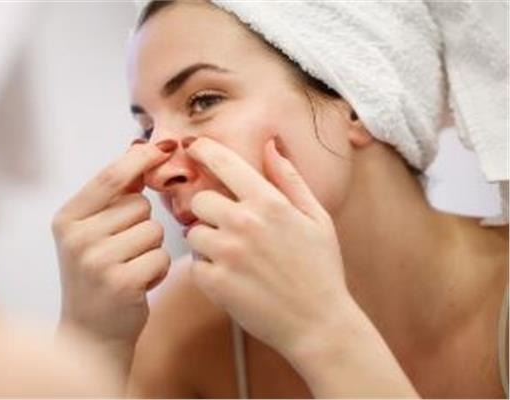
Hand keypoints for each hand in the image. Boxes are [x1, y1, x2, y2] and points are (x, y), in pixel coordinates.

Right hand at [53, 142, 171, 345]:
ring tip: (129, 267)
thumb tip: (143, 150)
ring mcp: (96, 260)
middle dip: (144, 223)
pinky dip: (157, 270)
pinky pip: (161, 257)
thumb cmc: (98, 275)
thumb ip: (113, 195)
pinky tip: (138, 284)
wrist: (91, 332)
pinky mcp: (120, 282)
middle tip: (124, 250)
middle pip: (140, 205)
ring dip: (152, 248)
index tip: (163, 148)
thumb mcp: (92, 231)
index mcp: (67, 217)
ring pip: (155, 230)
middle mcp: (77, 236)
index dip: (141, 159)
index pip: (111, 176)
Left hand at [185, 137, 350, 357]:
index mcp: (270, 203)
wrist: (318, 323)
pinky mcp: (216, 283)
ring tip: (233, 256)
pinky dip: (207, 270)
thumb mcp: (317, 217)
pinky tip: (232, 277)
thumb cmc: (320, 269)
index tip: (194, 148)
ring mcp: (228, 254)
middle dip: (209, 210)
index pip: (224, 162)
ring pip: (193, 233)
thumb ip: (290, 179)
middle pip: (199, 200)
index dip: (203, 150)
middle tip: (227, 226)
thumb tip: (270, 145)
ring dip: (207, 242)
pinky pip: (195, 266)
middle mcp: (245, 223)